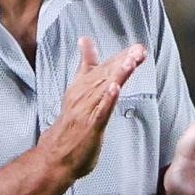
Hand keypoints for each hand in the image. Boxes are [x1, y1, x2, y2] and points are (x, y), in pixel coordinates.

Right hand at [43, 38, 146, 180]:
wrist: (55, 153)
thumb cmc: (70, 122)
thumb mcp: (78, 89)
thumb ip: (85, 64)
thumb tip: (85, 40)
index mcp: (82, 86)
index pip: (104, 67)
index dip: (121, 57)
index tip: (137, 47)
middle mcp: (84, 95)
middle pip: (106, 75)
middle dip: (123, 62)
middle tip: (139, 50)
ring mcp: (87, 111)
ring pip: (104, 90)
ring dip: (117, 75)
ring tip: (130, 62)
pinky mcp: (90, 127)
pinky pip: (100, 112)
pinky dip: (108, 100)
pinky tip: (115, 89)